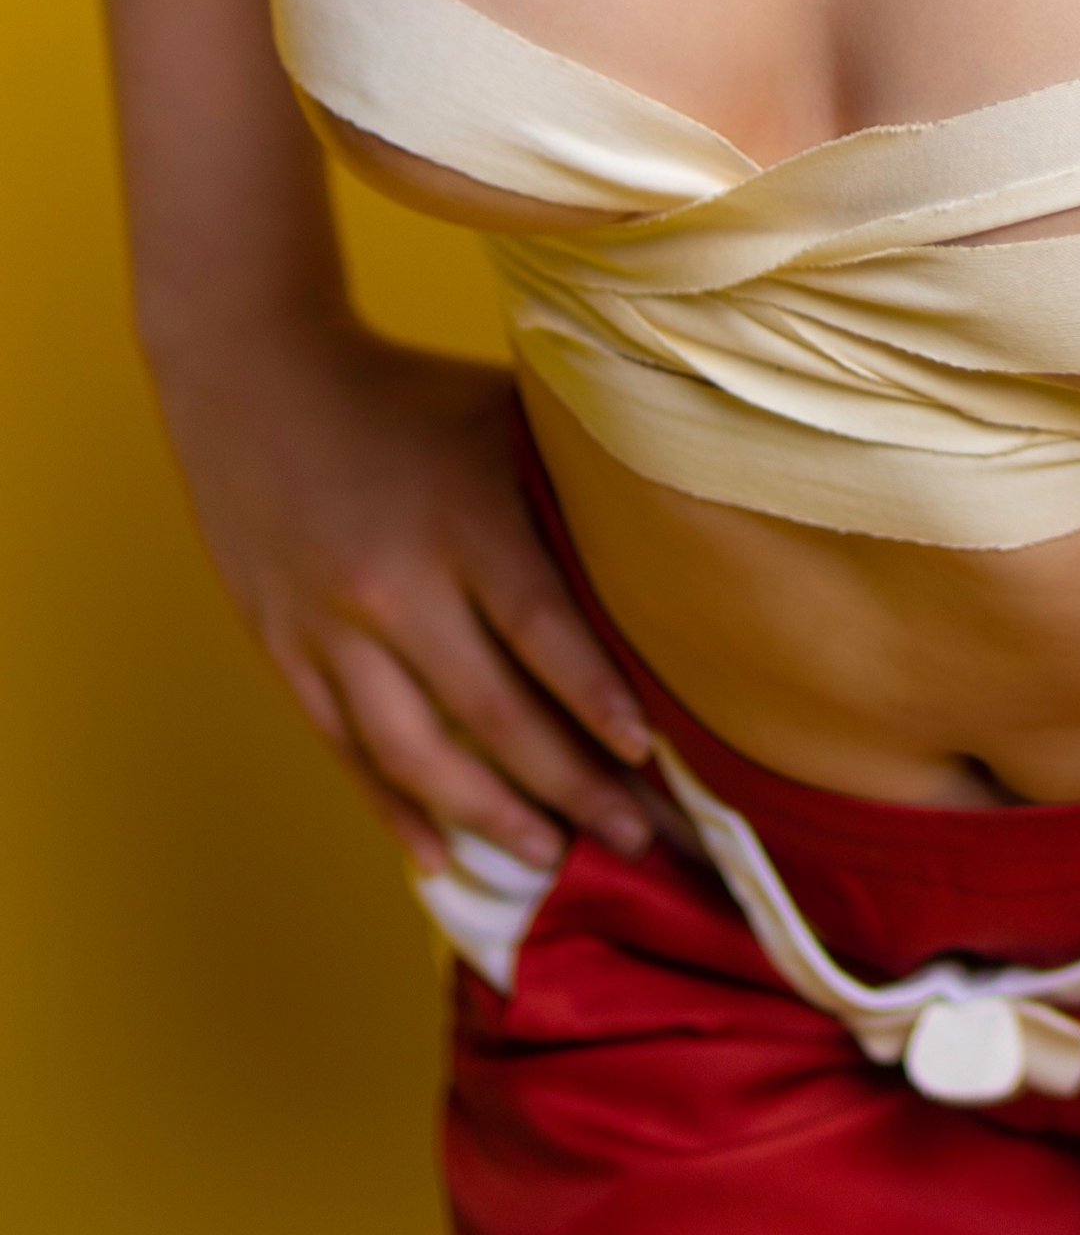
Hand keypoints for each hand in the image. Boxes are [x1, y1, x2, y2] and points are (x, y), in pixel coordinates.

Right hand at [158, 317, 656, 873]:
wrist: (253, 376)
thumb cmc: (406, 394)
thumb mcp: (498, 412)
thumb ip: (568, 479)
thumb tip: (671, 536)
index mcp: (461, 518)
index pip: (541, 628)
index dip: (595, 698)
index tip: (648, 753)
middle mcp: (393, 585)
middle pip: (491, 713)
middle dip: (570, 786)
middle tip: (635, 840)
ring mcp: (330, 628)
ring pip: (416, 754)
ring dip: (490, 817)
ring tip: (553, 858)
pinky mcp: (284, 653)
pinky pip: (345, 751)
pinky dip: (394, 808)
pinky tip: (440, 854)